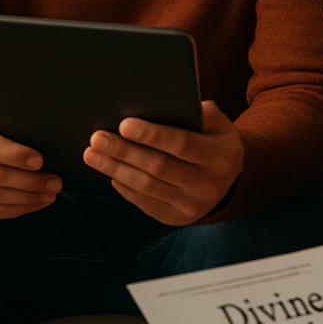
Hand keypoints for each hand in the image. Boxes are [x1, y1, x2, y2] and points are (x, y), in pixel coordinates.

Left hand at [84, 100, 243, 224]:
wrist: (230, 179)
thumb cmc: (215, 140)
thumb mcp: (218, 122)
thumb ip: (199, 111)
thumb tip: (163, 104)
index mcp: (221, 156)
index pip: (182, 144)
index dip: (152, 135)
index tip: (124, 124)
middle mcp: (209, 185)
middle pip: (159, 167)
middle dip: (124, 151)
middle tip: (97, 138)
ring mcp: (192, 206)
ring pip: (147, 187)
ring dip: (116, 169)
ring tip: (92, 154)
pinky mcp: (177, 219)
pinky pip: (145, 203)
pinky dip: (125, 188)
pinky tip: (110, 172)